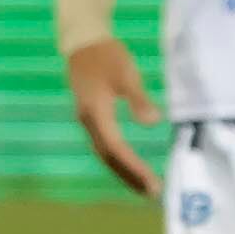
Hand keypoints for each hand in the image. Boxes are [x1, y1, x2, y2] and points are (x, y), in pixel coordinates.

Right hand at [65, 37, 163, 198]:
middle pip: (108, 157)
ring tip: (141, 186)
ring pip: (103, 153)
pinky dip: (116, 158)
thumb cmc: (106, 55)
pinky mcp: (89, 116)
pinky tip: (127, 164)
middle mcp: (88, 121)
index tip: (152, 182)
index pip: (116, 148)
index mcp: (97, 113)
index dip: (134, 167)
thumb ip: (138, 98)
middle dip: (129, 176)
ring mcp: (86, 120)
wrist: (81, 40)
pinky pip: (102, 144)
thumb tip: (153, 122)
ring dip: (122, 170)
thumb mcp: (127, 73)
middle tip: (150, 192)